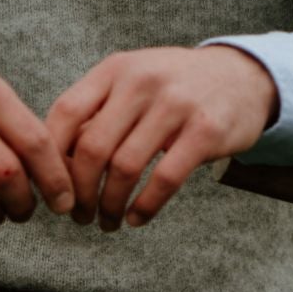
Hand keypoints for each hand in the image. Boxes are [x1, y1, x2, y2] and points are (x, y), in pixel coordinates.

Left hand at [46, 46, 279, 232]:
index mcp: (115, 69)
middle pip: (91, 148)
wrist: (242, 76)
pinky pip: (165, 179)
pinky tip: (136, 218)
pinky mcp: (205, 130)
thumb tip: (54, 161)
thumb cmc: (175, 87)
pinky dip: (144, 206)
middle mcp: (141, 81)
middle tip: (78, 214)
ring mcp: (175, 104)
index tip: (50, 188)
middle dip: (79, 192)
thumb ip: (97, 111)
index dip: (51, 158)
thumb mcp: (133, 80)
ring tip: (106, 221)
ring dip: (109, 205)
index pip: (66, 114)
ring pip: (124, 167)